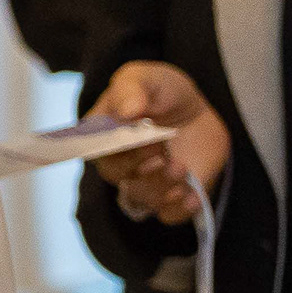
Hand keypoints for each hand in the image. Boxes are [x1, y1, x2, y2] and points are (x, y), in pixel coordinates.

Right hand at [90, 62, 227, 224]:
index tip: (134, 136)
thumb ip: (132, 89)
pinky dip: (179, 209)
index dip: (110, 147)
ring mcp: (144, 181)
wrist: (198, 111)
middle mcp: (117, 161)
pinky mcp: (170, 196)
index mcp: (101, 133)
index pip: (93, 148)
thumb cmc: (163, 92)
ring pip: (141, 197)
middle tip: (159, 149)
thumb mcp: (147, 77)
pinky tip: (191, 194)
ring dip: (160, 185)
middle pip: (114, 174)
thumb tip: (127, 111)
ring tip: (180, 166)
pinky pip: (168, 215)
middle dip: (136, 164)